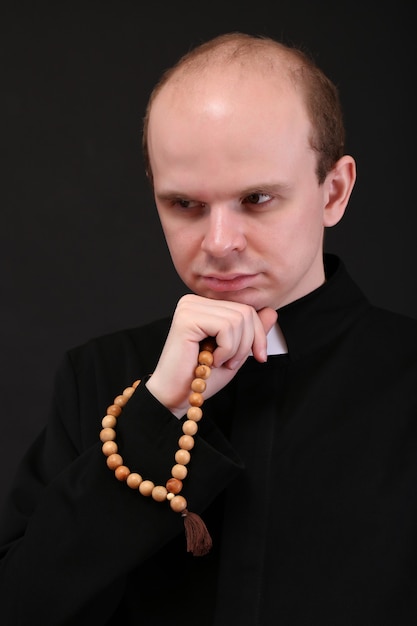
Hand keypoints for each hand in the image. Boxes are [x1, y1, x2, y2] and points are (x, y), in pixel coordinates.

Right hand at [146, 294, 276, 416]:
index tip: (259, 357)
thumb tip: (272, 311)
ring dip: (236, 349)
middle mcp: (194, 302)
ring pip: (238, 319)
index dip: (259, 334)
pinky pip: (225, 326)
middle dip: (248, 343)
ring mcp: (189, 307)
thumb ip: (251, 332)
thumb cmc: (200, 378)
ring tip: (220, 362)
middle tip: (231, 363)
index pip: (246, 308)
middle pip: (245, 312)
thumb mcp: (235, 352)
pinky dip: (227, 349)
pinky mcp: (187, 318)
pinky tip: (211, 360)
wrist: (176, 397)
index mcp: (204, 306)